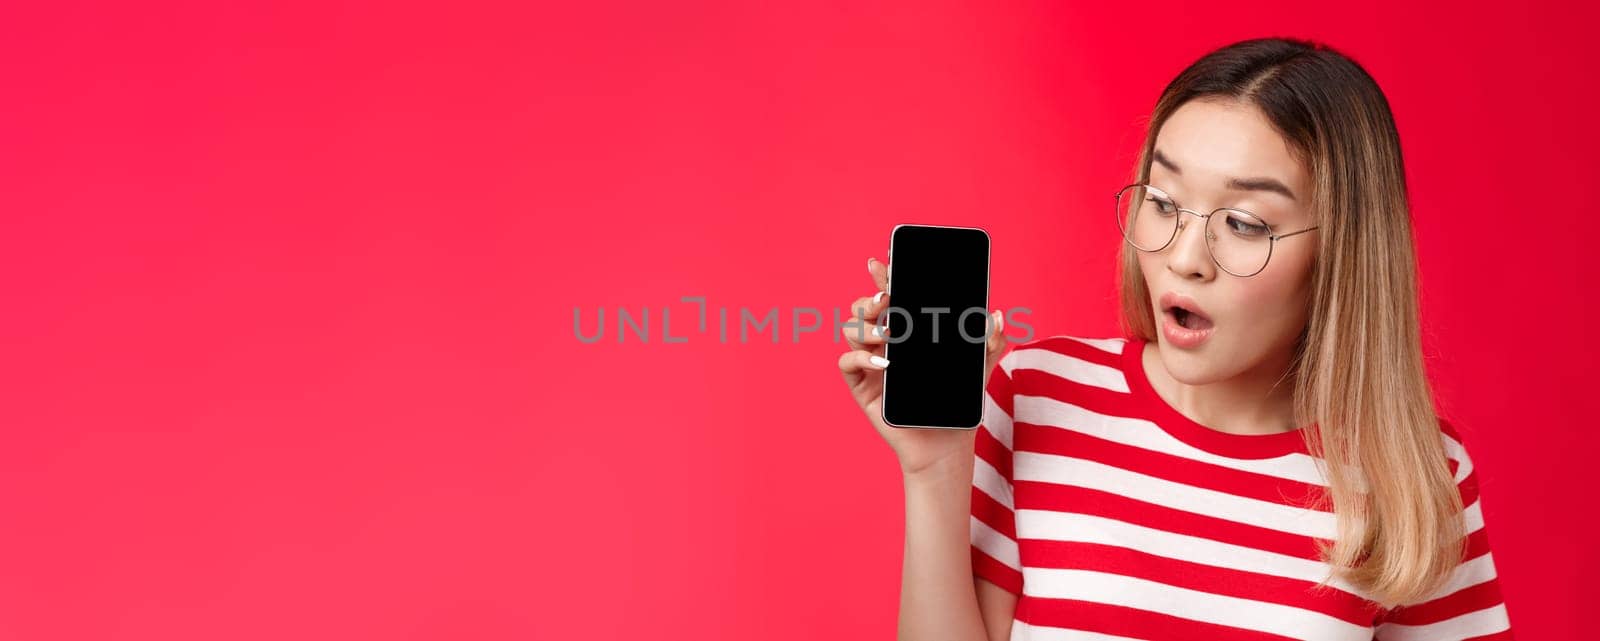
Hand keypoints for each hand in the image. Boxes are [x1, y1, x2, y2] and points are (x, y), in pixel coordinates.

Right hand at [838, 257, 1008, 475]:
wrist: (947, 445)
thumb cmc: (958, 404)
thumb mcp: (979, 369)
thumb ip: (990, 342)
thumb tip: (996, 314)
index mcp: (907, 332)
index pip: (890, 297)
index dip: (883, 276)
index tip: (884, 261)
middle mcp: (884, 344)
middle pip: (863, 308)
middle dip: (870, 298)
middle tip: (889, 300)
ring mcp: (870, 364)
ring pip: (851, 329)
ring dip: (866, 325)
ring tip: (891, 333)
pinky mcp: (862, 388)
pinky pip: (847, 363)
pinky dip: (861, 357)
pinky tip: (885, 363)